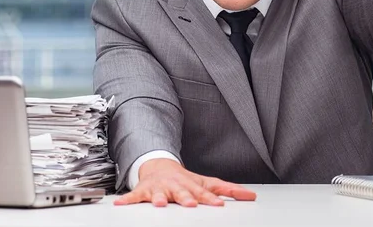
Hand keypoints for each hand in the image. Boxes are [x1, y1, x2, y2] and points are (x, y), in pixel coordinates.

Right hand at [113, 159, 256, 206]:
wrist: (160, 167)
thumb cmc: (186, 179)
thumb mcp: (207, 183)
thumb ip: (229, 190)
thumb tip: (251, 196)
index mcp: (192, 185)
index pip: (204, 193)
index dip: (211, 199)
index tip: (218, 206)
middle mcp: (176, 186)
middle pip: (182, 193)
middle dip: (186, 198)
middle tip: (191, 204)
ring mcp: (160, 188)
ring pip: (159, 194)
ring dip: (159, 199)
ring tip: (159, 205)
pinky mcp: (144, 191)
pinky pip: (134, 196)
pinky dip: (128, 200)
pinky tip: (121, 204)